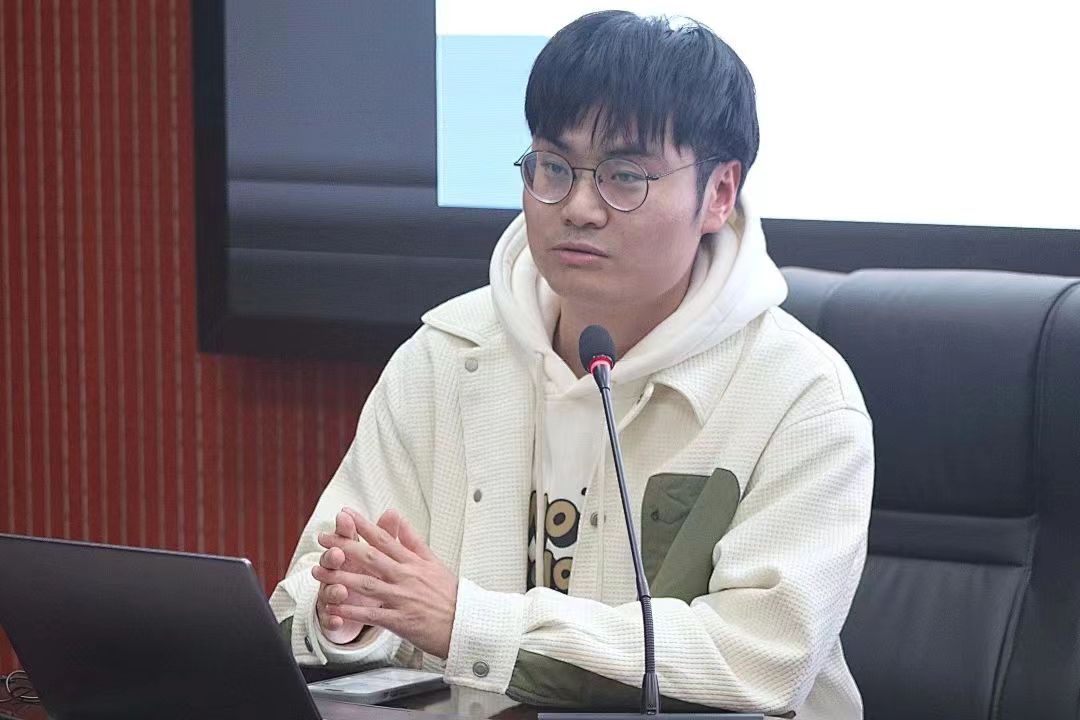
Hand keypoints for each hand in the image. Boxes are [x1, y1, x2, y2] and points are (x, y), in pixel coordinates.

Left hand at [312, 507, 458, 658]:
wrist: (467, 623)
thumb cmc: (451, 595)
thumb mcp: (434, 562)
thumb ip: (413, 541)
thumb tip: (398, 518)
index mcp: (414, 562)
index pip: (385, 539)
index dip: (363, 526)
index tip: (345, 515)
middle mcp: (406, 577)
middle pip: (370, 558)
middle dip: (343, 547)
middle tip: (323, 539)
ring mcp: (403, 598)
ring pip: (366, 584)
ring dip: (340, 578)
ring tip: (319, 572)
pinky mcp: (401, 620)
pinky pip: (372, 614)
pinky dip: (352, 610)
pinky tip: (335, 607)